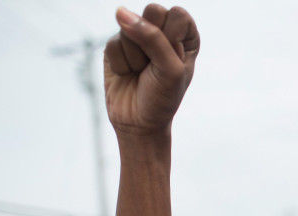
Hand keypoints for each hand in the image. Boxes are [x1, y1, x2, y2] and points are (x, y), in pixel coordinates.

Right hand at [104, 4, 199, 136]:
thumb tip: (121, 12)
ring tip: (141, 73)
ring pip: (129, 27)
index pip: (178, 15)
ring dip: (136, 57)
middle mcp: (162, 32)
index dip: (172, 38)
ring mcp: (138, 37)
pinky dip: (121, 64)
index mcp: (185, 37)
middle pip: (153, 11)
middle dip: (151, 42)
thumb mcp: (170, 69)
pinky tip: (127, 75)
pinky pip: (112, 43)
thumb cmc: (163, 97)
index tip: (173, 59)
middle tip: (154, 65)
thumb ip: (152, 38)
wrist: (139, 123)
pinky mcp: (116, 46)